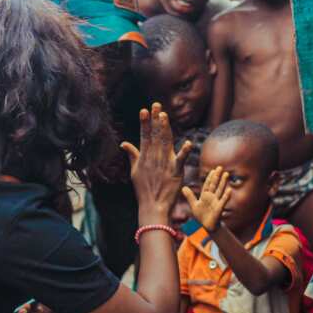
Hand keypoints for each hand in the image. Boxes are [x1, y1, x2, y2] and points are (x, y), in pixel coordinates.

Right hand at [121, 103, 191, 219]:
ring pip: (165, 143)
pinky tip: (188, 143)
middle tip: (156, 105)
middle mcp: (154, 158)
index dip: (145, 123)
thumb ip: (132, 155)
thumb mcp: (134, 171)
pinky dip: (184, 152)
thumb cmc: (144, 190)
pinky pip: (180, 160)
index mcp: (145, 157)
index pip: (144, 136)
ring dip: (165, 129)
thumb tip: (124, 143)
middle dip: (155, 120)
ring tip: (164, 115)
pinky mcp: (175, 172)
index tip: (144, 110)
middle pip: (155, 136)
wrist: (153, 206)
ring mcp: (164, 164)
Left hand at [181, 166, 230, 231]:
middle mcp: (212, 197)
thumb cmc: (201, 216)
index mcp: (205, 195)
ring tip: (226, 174)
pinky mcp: (219, 208)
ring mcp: (216, 202)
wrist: (206, 227)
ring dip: (223, 182)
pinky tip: (230, 189)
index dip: (210, 177)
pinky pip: (223, 201)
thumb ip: (189, 196)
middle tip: (220, 167)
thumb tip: (183, 187)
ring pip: (220, 190)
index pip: (208, 184)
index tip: (213, 170)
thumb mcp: (194, 204)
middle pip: (215, 185)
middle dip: (217, 176)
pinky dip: (226, 196)